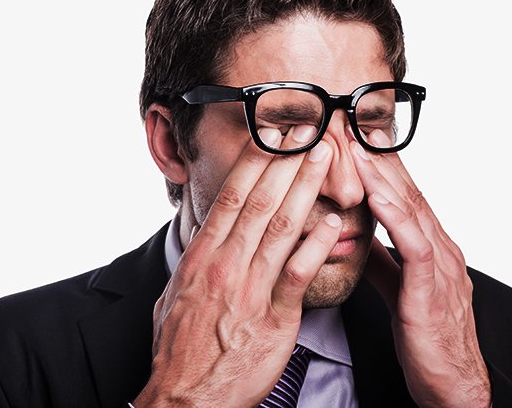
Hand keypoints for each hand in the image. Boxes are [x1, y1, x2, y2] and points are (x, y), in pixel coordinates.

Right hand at [135, 126, 339, 406]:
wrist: (185, 398)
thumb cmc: (181, 348)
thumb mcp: (176, 295)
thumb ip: (196, 261)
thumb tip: (206, 235)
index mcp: (202, 255)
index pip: (231, 196)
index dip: (254, 161)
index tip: (273, 134)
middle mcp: (224, 264)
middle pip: (259, 201)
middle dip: (286, 161)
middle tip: (309, 130)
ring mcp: (248, 289)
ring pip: (280, 227)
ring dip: (304, 188)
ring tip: (325, 159)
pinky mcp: (272, 319)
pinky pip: (297, 274)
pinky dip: (315, 245)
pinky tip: (334, 223)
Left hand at [349, 130, 490, 407]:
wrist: (453, 384)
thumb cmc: (426, 336)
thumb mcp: (396, 289)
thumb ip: (380, 261)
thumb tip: (355, 238)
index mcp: (428, 246)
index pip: (402, 195)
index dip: (379, 164)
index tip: (354, 137)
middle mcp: (439, 247)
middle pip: (407, 192)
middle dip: (380, 158)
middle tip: (353, 124)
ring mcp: (441, 266)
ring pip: (412, 211)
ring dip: (384, 177)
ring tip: (359, 147)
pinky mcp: (432, 290)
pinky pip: (414, 246)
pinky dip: (395, 217)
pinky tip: (376, 196)